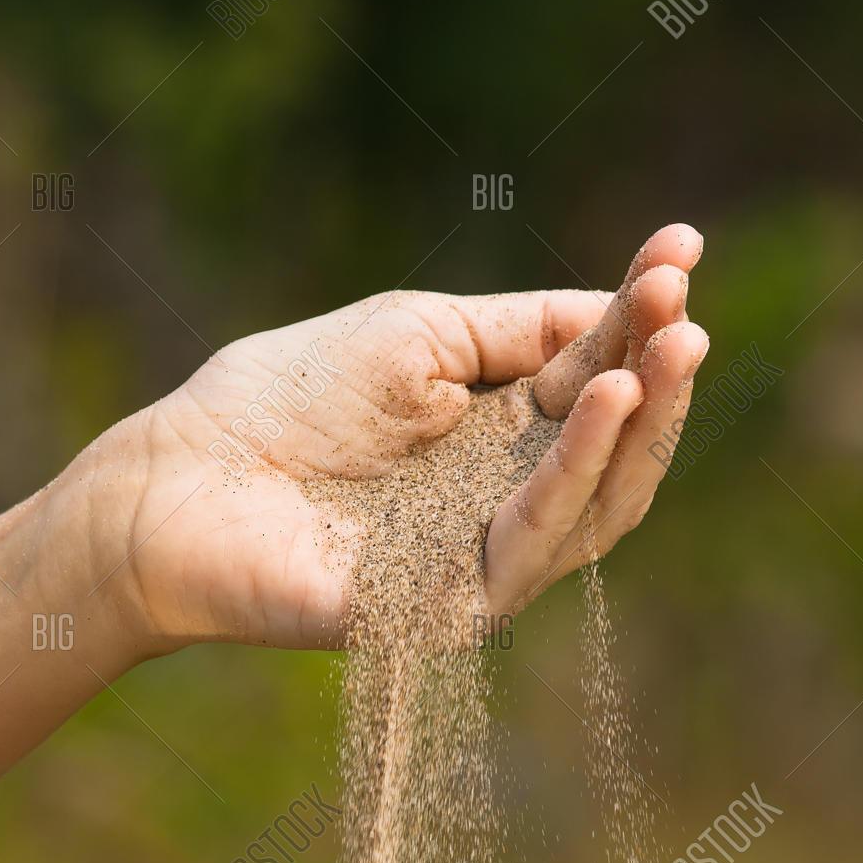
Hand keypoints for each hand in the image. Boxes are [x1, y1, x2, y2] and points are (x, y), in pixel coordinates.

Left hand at [105, 223, 707, 650]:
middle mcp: (500, 507)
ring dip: (632, 430)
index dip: (639, 323)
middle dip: (656, 383)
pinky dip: (570, 478)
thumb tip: (624, 299)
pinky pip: (526, 549)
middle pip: (610, 456)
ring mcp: (476, 565)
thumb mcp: (417, 335)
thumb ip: (519, 330)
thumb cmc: (283, 402)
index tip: (680, 252)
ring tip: (660, 357)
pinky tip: (598, 406)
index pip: (590, 383)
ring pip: (587, 510)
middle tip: (687, 318)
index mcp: (495, 439)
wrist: (176, 482)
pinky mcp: (444, 611)